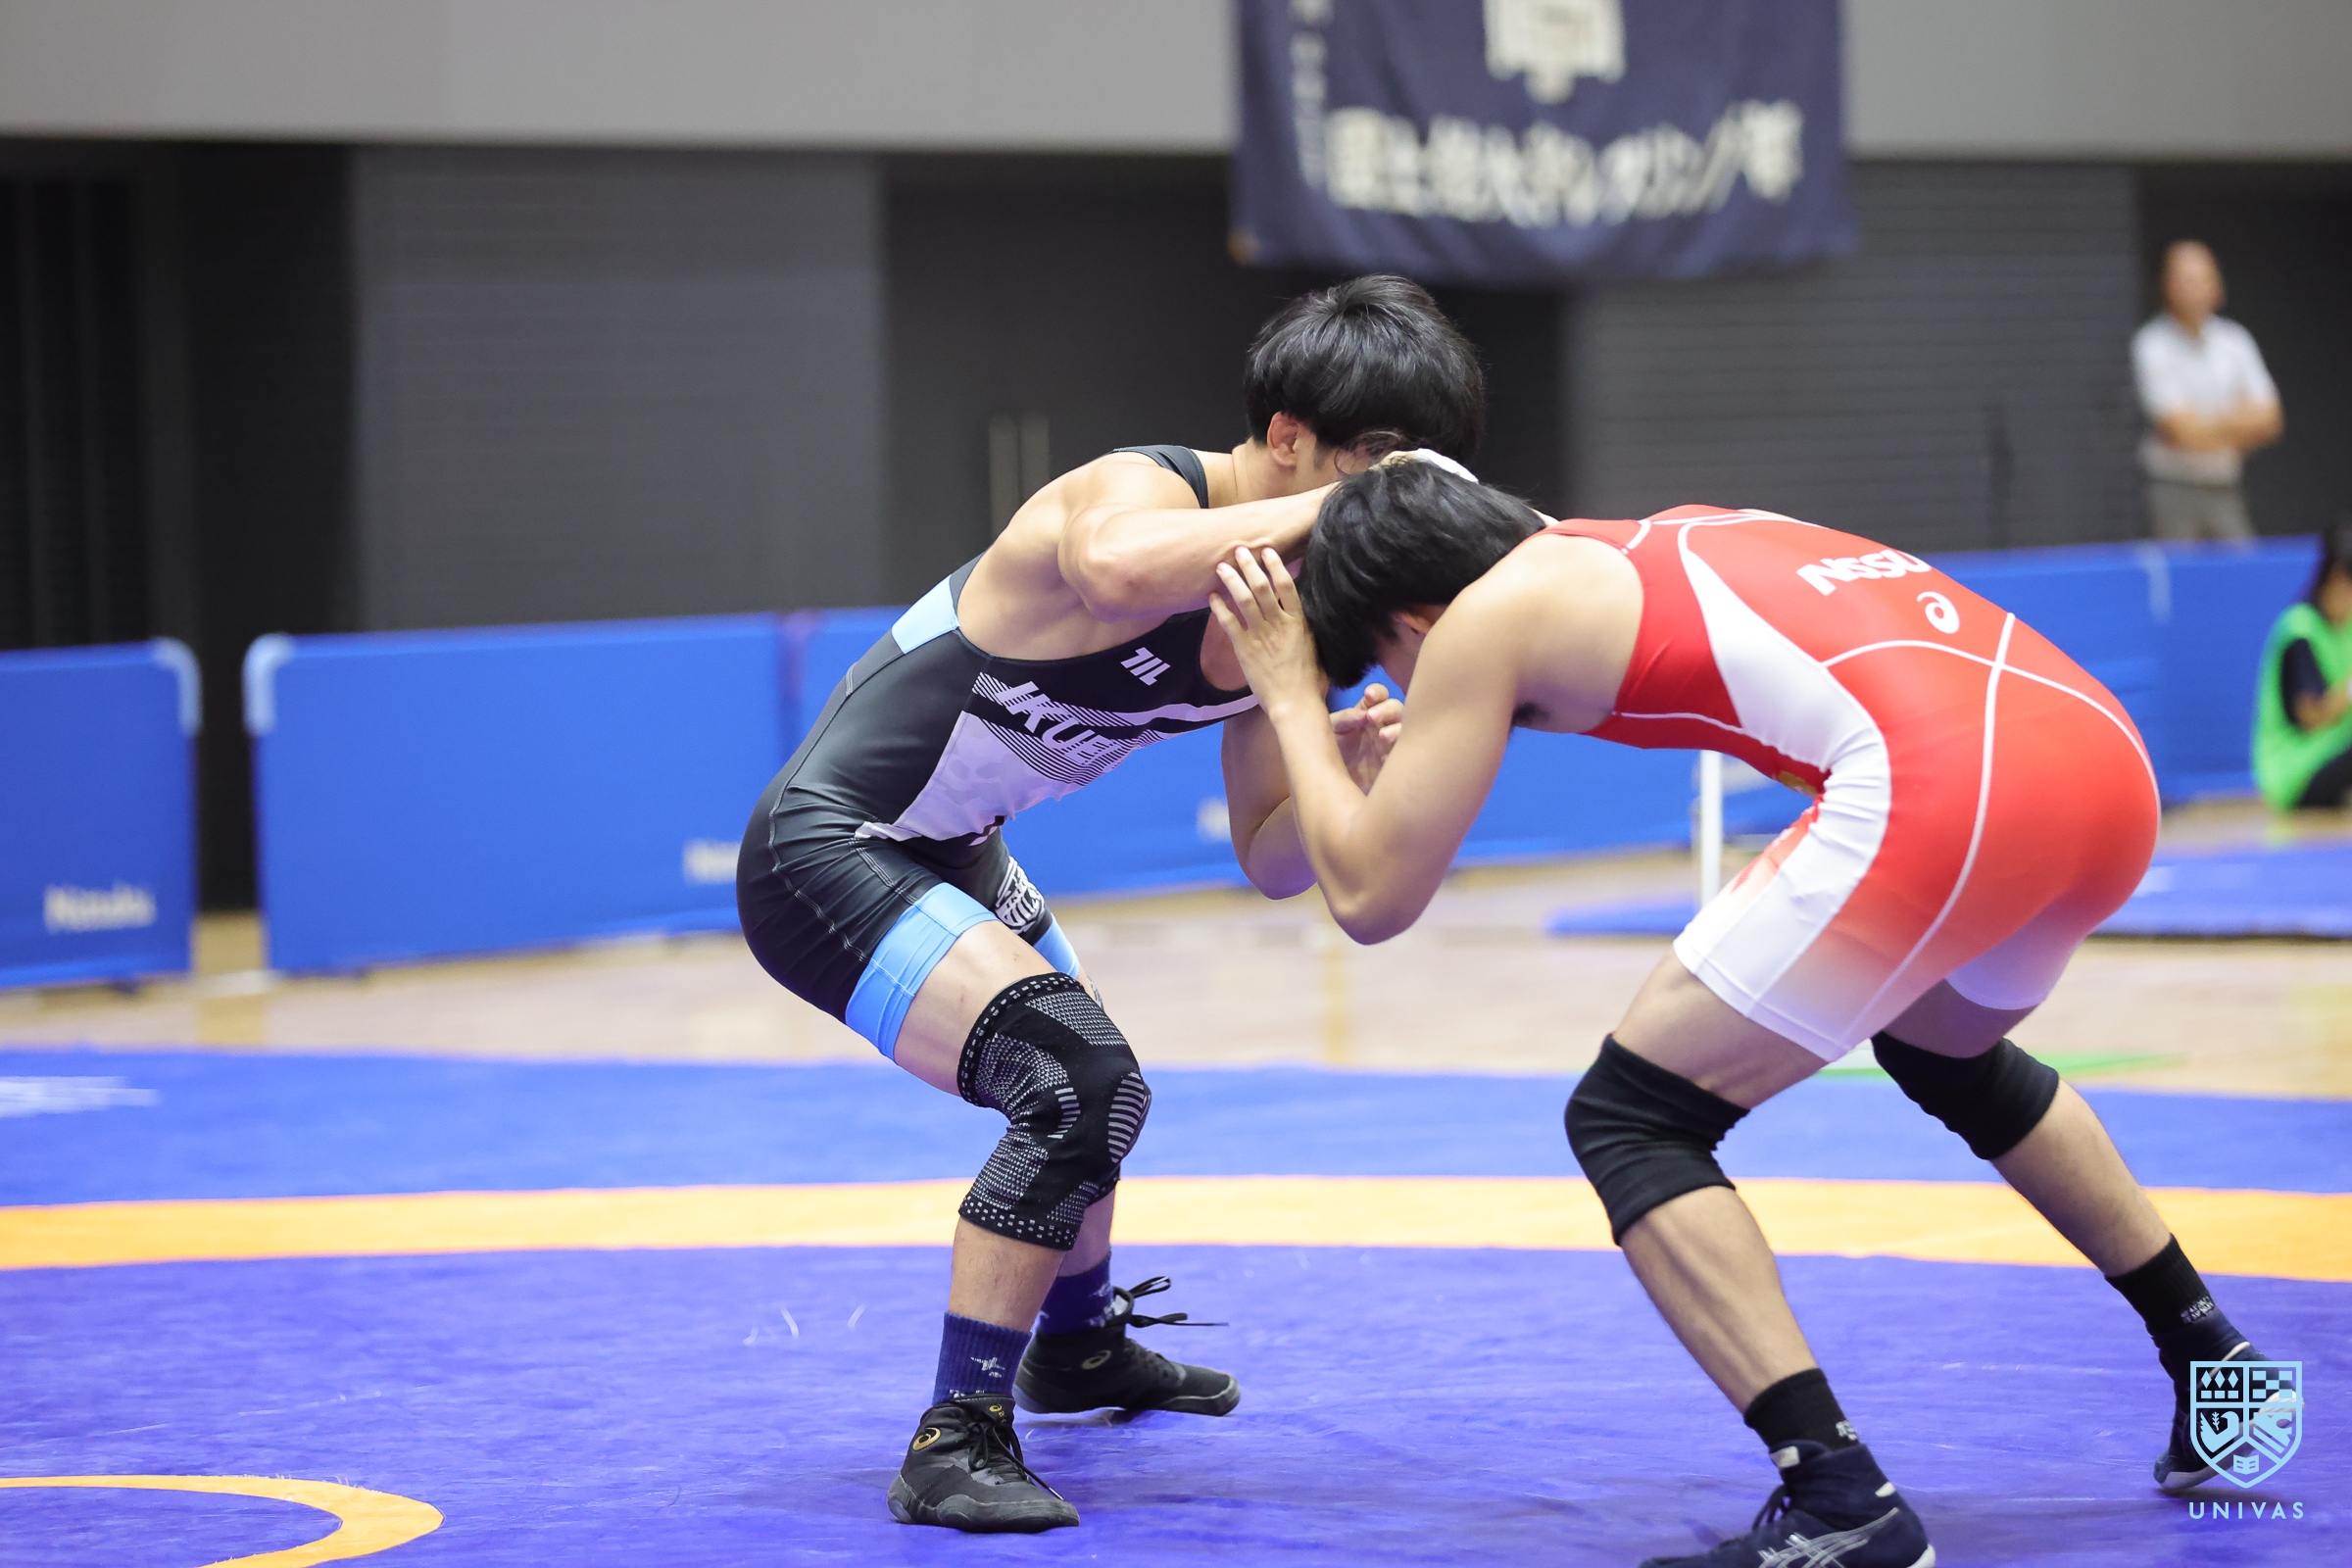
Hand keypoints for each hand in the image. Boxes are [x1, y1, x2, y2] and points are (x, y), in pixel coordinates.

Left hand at [1211, 546, 1323, 713]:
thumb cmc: (1311, 681)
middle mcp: (1279, 624)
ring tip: (1222, 566)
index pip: (1286, 586)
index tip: (1267, 551)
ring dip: (1232, 580)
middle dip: (1250, 566)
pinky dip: (1219, 607)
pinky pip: (1229, 623)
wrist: (1295, 704)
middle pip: (1262, 587)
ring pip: (1244, 600)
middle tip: (1240, 550)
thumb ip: (1307, 627)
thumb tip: (1304, 613)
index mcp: (1299, 622)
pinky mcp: (1245, 650)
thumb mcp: (1316, 647)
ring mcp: (1261, 636)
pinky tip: (1212, 596)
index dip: (1275, 566)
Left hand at [1332, 683, 1402, 791]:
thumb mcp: (1330, 732)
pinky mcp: (1395, 766)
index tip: (1368, 696)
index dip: (1378, 693)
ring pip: (1405, 729)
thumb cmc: (1328, 754)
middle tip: (1372, 717)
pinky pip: (1407, 756)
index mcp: (1367, 713)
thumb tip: (1363, 714)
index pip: (1379, 696)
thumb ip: (1344, 718)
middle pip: (1397, 709)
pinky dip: (1402, 752)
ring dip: (1397, 728)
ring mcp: (1391, 745)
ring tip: (1383, 736)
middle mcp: (1383, 726)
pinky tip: (1387, 757)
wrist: (1328, 788)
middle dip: (1388, 709)